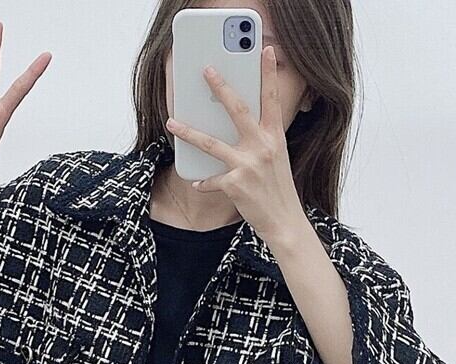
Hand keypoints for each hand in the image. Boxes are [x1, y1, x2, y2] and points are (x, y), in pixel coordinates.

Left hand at [164, 45, 305, 241]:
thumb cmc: (278, 189)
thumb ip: (261, 140)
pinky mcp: (235, 184)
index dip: (269, 74)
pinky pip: (211, 179)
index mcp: (274, 137)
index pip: (272, 99)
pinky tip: (197, 182)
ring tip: (171, 123)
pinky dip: (203, 181)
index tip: (266, 51)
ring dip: (188, 132)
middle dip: (220, 87)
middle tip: (205, 70)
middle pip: (237, 110)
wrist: (284, 220)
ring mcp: (248, 165)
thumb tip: (242, 126)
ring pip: (211, 143)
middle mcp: (262, 147)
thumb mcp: (276, 158)